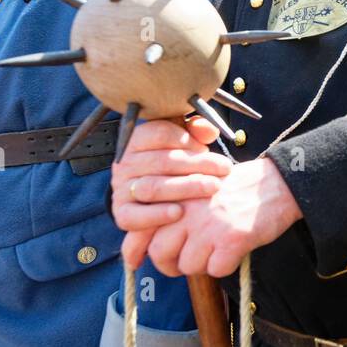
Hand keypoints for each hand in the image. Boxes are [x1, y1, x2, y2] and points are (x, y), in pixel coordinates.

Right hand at [111, 117, 233, 253]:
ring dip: (186, 188)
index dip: (188, 140)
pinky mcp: (122, 213)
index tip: (208, 147)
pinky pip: (134, 216)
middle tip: (225, 169)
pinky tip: (179, 213)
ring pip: (153, 187)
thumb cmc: (173, 162)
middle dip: (198, 164)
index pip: (161, 133)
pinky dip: (156, 215)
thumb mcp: (183, 141)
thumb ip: (196, 130)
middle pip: (162, 161)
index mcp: (137, 140)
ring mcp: (121, 188)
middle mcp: (125, 163)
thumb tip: (208, 130)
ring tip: (213, 187)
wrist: (151, 196)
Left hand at [120, 155, 301, 278]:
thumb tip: (141, 248)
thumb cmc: (234, 189)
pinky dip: (225, 266)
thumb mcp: (196, 190)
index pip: (141, 227)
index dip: (134, 249)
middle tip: (185, 262)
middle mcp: (188, 209)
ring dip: (201, 265)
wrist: (276, 183)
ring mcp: (208, 225)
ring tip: (217, 249)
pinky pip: (216, 270)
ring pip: (188, 265)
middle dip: (170, 265)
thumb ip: (170, 211)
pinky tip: (235, 249)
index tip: (134, 262)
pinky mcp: (231, 239)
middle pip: (160, 253)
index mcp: (176, 195)